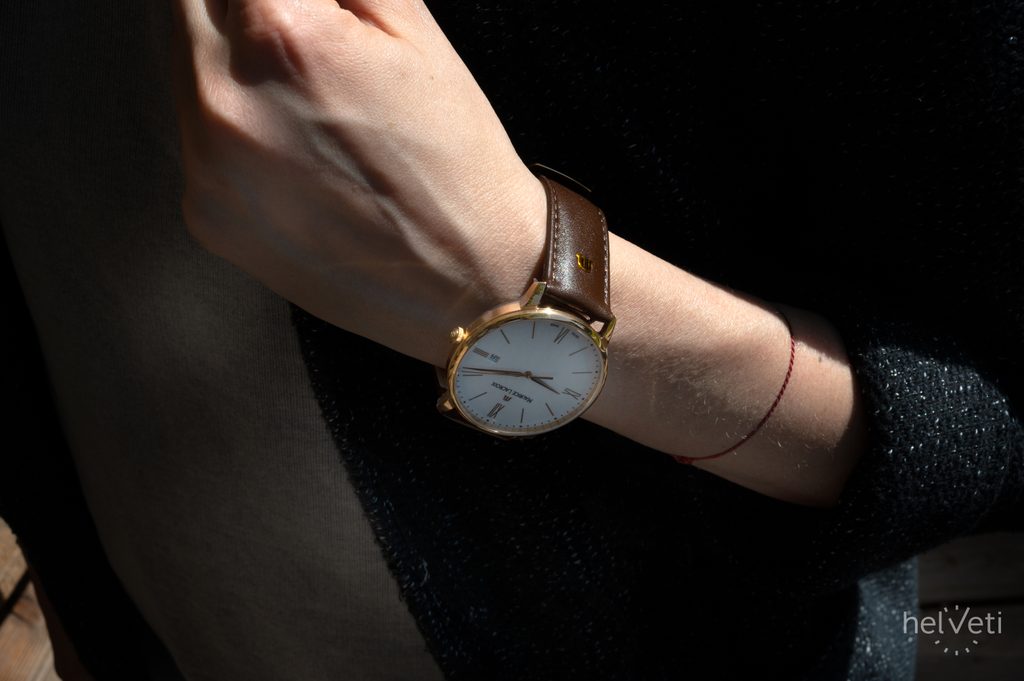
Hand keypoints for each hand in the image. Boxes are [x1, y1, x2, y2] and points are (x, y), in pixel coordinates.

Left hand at [171, 0, 546, 365]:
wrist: (471, 278)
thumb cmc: (455, 162)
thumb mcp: (412, 27)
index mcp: (279, 37)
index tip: (315, 12)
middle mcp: (222, 100)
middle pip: (194, 1)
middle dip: (248, 7)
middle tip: (310, 42)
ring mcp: (205, 166)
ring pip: (186, 65)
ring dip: (233, 60)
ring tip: (311, 98)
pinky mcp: (206, 215)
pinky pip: (196, 136)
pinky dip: (234, 125)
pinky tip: (297, 148)